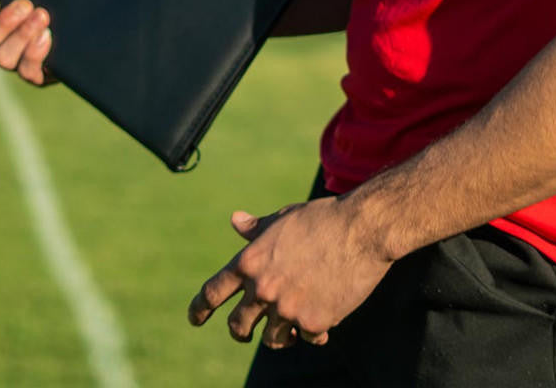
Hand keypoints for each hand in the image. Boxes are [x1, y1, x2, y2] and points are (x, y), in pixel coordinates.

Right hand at [0, 0, 55, 85]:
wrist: (86, 16)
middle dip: (2, 25)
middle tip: (24, 4)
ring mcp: (17, 61)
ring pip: (4, 59)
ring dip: (21, 36)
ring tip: (41, 16)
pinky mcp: (39, 74)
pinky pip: (29, 73)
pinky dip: (35, 55)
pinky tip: (47, 36)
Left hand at [187, 196, 391, 349]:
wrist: (361, 229)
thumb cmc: (322, 219)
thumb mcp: (284, 219)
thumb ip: (258, 228)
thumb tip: (235, 220)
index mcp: (250, 261)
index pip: (213, 292)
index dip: (198, 309)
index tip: (194, 319)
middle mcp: (263, 288)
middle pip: (237, 325)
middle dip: (240, 331)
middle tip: (246, 332)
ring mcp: (287, 308)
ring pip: (271, 338)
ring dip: (280, 333)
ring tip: (291, 324)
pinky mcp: (313, 323)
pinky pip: (305, 338)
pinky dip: (312, 332)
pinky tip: (324, 318)